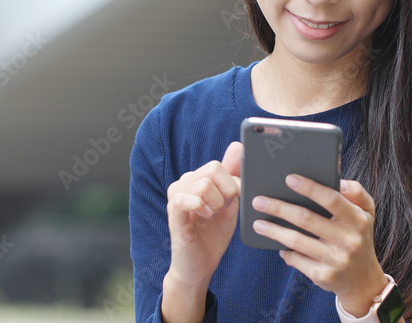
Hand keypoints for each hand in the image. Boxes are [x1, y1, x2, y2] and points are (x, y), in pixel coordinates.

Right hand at [164, 141, 242, 288]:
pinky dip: (202, 209)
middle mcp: (183, 183)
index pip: (219, 164)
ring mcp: (176, 196)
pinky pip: (188, 198)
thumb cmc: (213, 235)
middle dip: (226, 192)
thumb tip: (239, 145)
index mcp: (197, 179)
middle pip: (213, 169)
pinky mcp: (173, 212)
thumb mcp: (230, 203)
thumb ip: (233, 175)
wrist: (200, 266)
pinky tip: (201, 219)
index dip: (231, 184)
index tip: (229, 202)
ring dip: (215, 204)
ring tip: (209, 216)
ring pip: (204, 183)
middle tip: (220, 210)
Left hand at [250, 175, 387, 316]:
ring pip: (297, 241)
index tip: (288, 178)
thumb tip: (338, 180)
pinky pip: (296, 259)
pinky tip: (275, 243)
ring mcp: (336, 260)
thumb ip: (356, 192)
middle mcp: (349, 241)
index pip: (332, 199)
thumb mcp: (366, 212)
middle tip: (259, 201)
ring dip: (273, 231)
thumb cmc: (358, 236)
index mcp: (358, 220)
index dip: (309, 188)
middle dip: (279, 208)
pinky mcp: (323, 276)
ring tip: (258, 223)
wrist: (362, 279)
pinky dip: (284, 251)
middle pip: (307, 219)